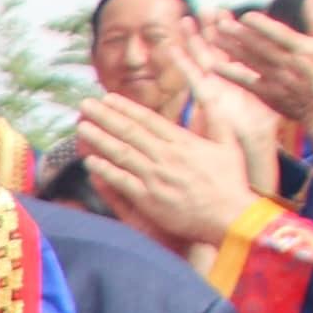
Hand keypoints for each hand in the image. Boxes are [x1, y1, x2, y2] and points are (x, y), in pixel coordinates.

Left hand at [75, 93, 257, 252]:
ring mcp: (156, 177)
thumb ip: (214, 119)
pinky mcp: (149, 199)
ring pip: (122, 153)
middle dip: (105, 116)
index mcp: (184, 142)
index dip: (126, 108)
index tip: (108, 98)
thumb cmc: (231, 182)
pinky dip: (105, 170)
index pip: (148, 120)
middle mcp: (167, 156)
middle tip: (86, 105)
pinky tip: (89, 161)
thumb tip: (208, 95)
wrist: (230, 217)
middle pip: (130, 132)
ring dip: (100, 139)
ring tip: (82, 126)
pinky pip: (122, 181)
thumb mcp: (227, 144)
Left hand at [204, 4, 312, 135]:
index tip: (245, 16)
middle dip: (239, 35)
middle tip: (219, 24)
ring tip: (214, 38)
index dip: (262, 25)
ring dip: (231, 49)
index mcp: (303, 49)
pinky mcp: (268, 94)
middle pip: (260, 46)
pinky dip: (231, 74)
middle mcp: (289, 63)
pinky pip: (246, 82)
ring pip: (251, 61)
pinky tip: (214, 67)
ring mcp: (277, 80)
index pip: (279, 34)